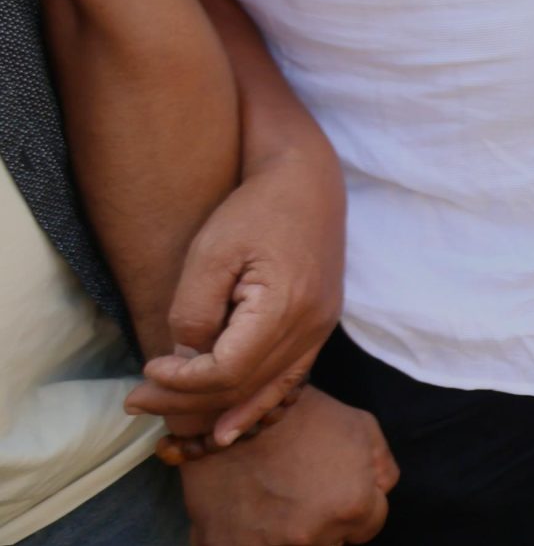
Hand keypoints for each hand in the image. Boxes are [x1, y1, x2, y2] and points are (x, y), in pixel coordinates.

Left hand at [128, 138, 343, 443]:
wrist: (306, 182)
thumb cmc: (254, 210)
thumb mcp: (210, 253)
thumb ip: (195, 312)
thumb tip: (187, 358)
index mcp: (285, 305)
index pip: (227, 370)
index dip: (181, 381)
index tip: (147, 368)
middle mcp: (311, 325)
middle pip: (244, 387)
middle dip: (185, 401)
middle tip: (136, 403)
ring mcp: (321, 328)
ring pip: (266, 390)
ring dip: (216, 410)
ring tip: (167, 418)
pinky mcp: (320, 325)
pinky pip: (289, 379)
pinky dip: (258, 405)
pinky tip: (230, 428)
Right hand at [179, 387, 395, 545]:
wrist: (234, 409)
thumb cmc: (301, 415)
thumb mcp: (361, 428)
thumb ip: (382, 470)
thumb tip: (377, 497)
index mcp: (350, 508)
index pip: (366, 530)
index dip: (353, 507)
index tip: (335, 490)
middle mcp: (310, 537)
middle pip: (331, 545)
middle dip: (324, 525)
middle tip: (304, 496)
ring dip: (288, 536)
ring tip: (275, 504)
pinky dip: (250, 539)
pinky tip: (247, 515)